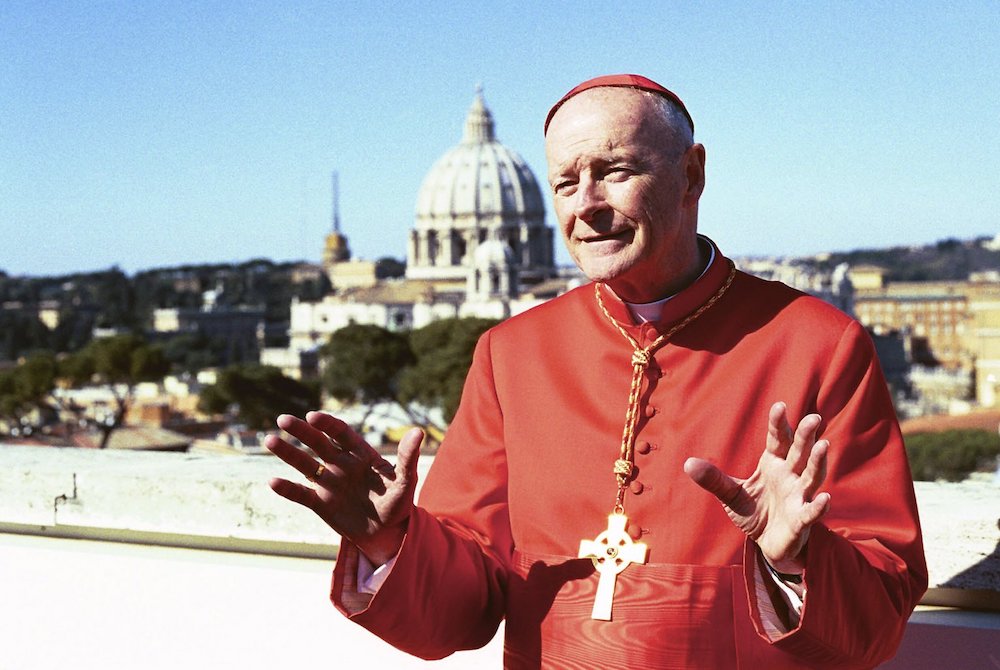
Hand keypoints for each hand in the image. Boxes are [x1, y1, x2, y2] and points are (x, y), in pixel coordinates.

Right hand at [265, 411, 422, 564]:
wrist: (387, 533)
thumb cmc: (399, 503)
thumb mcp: (406, 480)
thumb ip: (408, 457)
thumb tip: (419, 431)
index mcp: (360, 454)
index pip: (341, 434)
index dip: (327, 424)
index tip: (313, 417)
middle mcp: (341, 464)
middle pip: (318, 444)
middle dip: (301, 432)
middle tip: (283, 420)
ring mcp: (329, 483)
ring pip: (305, 464)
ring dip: (288, 453)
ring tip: (269, 440)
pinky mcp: (321, 503)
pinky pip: (302, 494)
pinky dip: (288, 488)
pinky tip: (272, 481)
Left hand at [683, 401, 830, 573]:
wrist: (766, 543)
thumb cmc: (754, 512)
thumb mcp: (731, 494)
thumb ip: (714, 479)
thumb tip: (687, 463)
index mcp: (774, 465)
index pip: (778, 440)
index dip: (779, 424)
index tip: (779, 406)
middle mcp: (790, 477)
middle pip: (800, 453)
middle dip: (806, 436)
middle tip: (814, 417)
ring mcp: (798, 497)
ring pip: (811, 476)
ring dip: (818, 462)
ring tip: (824, 445)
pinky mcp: (801, 520)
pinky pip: (811, 512)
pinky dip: (818, 507)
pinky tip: (824, 499)